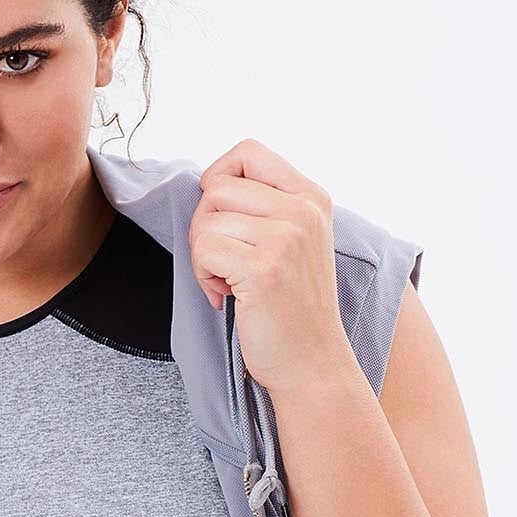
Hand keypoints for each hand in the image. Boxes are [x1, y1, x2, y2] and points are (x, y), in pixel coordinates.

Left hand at [189, 138, 347, 393]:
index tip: (223, 220)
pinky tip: (226, 297)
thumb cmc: (292, 309)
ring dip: (203, 257)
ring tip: (228, 283)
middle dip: (205, 226)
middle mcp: (303, 211)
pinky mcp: (264, 268)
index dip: (218, 179)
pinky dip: (203, 277)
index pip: (247, 152)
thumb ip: (265, 208)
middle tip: (222, 262)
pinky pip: (203, 249)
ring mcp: (286, 238)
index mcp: (311, 198)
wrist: (313, 365)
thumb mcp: (295, 243)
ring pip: (206, 220)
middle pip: (217, 187)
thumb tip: (210, 183)